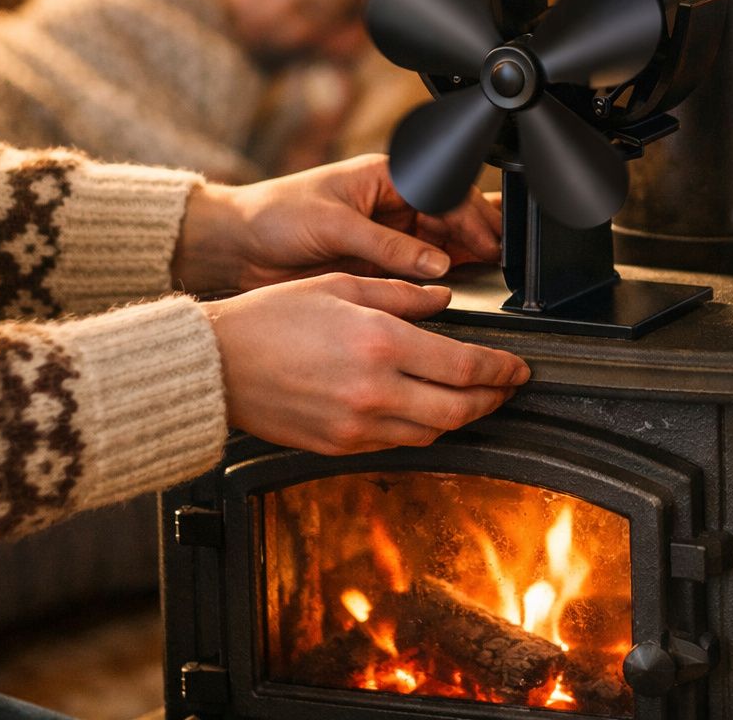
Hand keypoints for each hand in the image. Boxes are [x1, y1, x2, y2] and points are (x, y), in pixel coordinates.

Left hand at [172, 153, 500, 293]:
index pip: (443, 190)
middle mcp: (391, 204)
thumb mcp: (334, 226)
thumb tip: (436, 263)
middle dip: (477, 235)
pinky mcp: (376, 265)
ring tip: (490, 272)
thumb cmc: (273, 217)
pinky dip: (438, 279)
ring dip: (464, 257)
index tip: (490, 240)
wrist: (234, 248)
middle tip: (502, 258)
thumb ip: (389, 245)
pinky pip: (418, 271)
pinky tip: (456, 287)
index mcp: (385, 176)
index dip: (470, 215)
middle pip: (449, 217)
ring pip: (440, 244)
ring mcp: (386, 236)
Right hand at [203, 274, 528, 454]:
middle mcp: (376, 391)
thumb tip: (443, 299)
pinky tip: (426, 411)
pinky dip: (422, 430)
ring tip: (473, 399)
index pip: (466, 366)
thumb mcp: (340, 286)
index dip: (503, 370)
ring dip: (461, 418)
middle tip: (507, 387)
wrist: (214, 366)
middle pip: (460, 410)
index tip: (518, 367)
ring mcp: (358, 425)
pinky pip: (398, 444)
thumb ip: (401, 294)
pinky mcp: (340, 446)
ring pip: (434, 433)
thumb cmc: (269, 319)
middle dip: (494, 399)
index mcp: (382, 344)